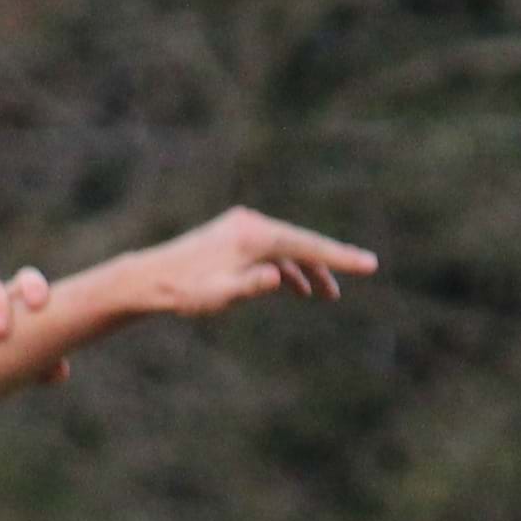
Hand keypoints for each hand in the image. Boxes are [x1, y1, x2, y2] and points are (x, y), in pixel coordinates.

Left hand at [138, 206, 379, 317]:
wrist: (150, 280)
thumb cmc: (185, 291)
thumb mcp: (220, 294)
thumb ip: (251, 286)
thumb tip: (280, 278)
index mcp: (253, 236)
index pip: (306, 246)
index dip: (340, 257)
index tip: (369, 264)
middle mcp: (250, 224)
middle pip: (301, 243)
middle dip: (329, 263)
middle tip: (363, 272)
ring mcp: (242, 228)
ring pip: (287, 248)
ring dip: (307, 270)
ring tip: (328, 296)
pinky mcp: (234, 237)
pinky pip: (271, 251)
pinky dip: (286, 268)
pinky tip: (298, 288)